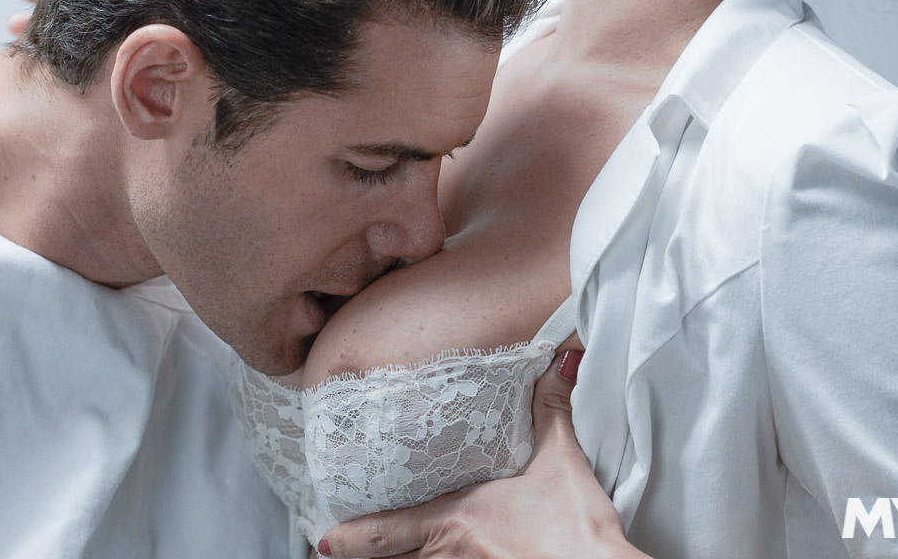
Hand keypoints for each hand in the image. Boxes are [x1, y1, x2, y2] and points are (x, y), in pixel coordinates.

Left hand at [318, 349, 644, 557]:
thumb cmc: (574, 528)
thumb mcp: (561, 461)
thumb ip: (552, 408)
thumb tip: (561, 359)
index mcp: (455, 520)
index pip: (387, 531)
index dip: (351, 537)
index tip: (322, 538)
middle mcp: (452, 555)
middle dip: (360, 556)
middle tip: (331, 549)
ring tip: (364, 558)